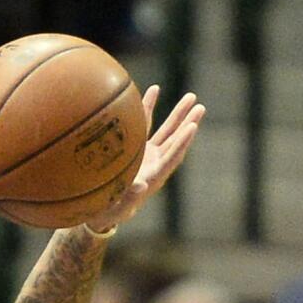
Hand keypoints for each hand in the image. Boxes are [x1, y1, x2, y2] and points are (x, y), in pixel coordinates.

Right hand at [84, 87, 205, 232]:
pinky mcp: (138, 150)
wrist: (103, 211)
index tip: (192, 127)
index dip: (181, 143)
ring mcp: (148, 156)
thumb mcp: (116, 210)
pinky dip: (149, 109)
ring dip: (178, 115)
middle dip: (187, 124)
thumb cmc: (109, 213)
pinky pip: (145, 126)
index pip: (171, 158)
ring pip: (166, 132)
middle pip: (175, 142)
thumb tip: (142, 186)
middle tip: (199, 107)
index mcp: (153, 178)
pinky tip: (154, 89)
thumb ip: (129, 199)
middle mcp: (155, 164)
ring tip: (191, 97)